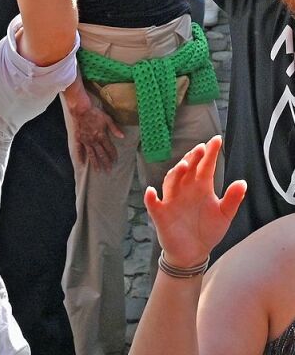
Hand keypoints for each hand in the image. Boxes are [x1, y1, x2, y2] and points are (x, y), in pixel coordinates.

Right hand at [70, 102, 123, 171]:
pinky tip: (82, 163)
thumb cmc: (94, 113)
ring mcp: (86, 141)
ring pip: (91, 154)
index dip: (113, 155)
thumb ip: (114, 129)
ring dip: (95, 163)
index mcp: (102, 136)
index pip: (110, 148)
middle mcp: (94, 141)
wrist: (80, 109)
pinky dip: (80, 157)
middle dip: (106, 162)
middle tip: (109, 170)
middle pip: (101, 154)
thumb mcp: (107, 119)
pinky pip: (79, 150)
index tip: (116, 161)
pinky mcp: (78, 139)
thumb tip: (123, 136)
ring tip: (98, 171)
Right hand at [145, 136, 245, 268]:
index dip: (210, 153)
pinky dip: (151, 198)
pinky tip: (152, 192)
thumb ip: (233, 199)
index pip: (205, 166)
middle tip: (200, 149)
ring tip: (183, 166)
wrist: (193, 253)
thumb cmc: (207, 230)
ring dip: (175, 173)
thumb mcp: (224, 215)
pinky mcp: (161, 214)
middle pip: (187, 169)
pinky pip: (154, 204)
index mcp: (201, 187)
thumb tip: (243, 182)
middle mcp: (185, 189)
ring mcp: (172, 200)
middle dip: (192, 158)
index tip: (216, 140)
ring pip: (171, 182)